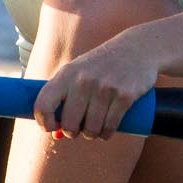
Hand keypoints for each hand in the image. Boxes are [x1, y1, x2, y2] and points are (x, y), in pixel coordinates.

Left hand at [32, 34, 161, 140]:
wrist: (138, 48)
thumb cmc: (103, 64)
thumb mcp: (79, 70)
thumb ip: (64, 96)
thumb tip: (55, 132)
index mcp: (67, 74)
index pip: (43, 105)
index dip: (44, 123)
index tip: (51, 128)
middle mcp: (84, 80)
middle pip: (69, 123)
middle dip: (72, 132)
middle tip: (78, 130)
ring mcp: (105, 88)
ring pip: (91, 128)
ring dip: (91, 134)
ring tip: (94, 130)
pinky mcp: (125, 96)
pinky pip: (110, 126)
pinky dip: (106, 134)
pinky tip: (106, 131)